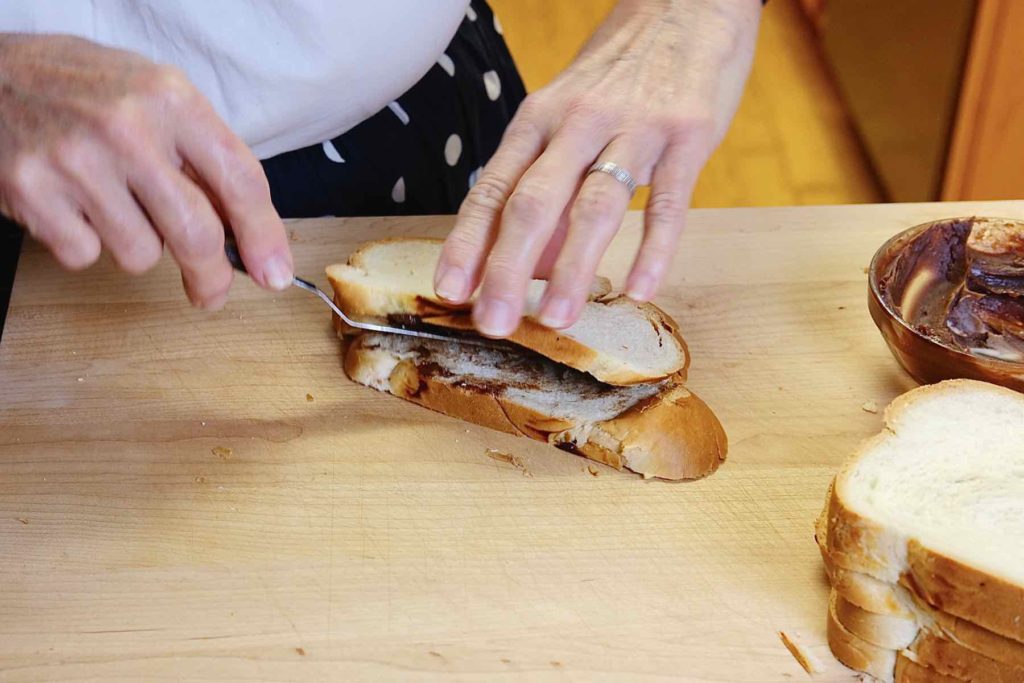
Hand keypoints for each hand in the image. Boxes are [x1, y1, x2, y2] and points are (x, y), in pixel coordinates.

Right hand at [0, 35, 291, 308]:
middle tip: (211, 292)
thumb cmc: (85, 89)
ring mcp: (75, 161)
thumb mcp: (155, 98)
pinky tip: (72, 204)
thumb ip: (203, 156)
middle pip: (195, 233)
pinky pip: (85, 255)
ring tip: (112, 202)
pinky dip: (83, 242)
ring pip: (139, 254)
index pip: (239, 179)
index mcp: (170, 98)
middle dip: (211, 276)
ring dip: (135, 244)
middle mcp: (127, 128)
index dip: (264, 236)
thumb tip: (249, 233)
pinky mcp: (30, 192)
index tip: (274, 272)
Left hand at [435, 0, 759, 335]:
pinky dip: (654, 248)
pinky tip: (641, 289)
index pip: (492, 190)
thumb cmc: (618, 73)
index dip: (468, 243)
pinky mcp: (687, 135)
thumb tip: (531, 263)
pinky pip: (668, 201)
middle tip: (494, 323)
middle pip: (532, 203)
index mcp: (539, 120)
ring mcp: (634, 128)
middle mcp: (577, 122)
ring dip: (574, 268)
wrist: (686, 6)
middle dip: (508, 269)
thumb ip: (548, 186)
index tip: (450, 291)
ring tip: (558, 319)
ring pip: (595, 206)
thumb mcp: (567, 115)